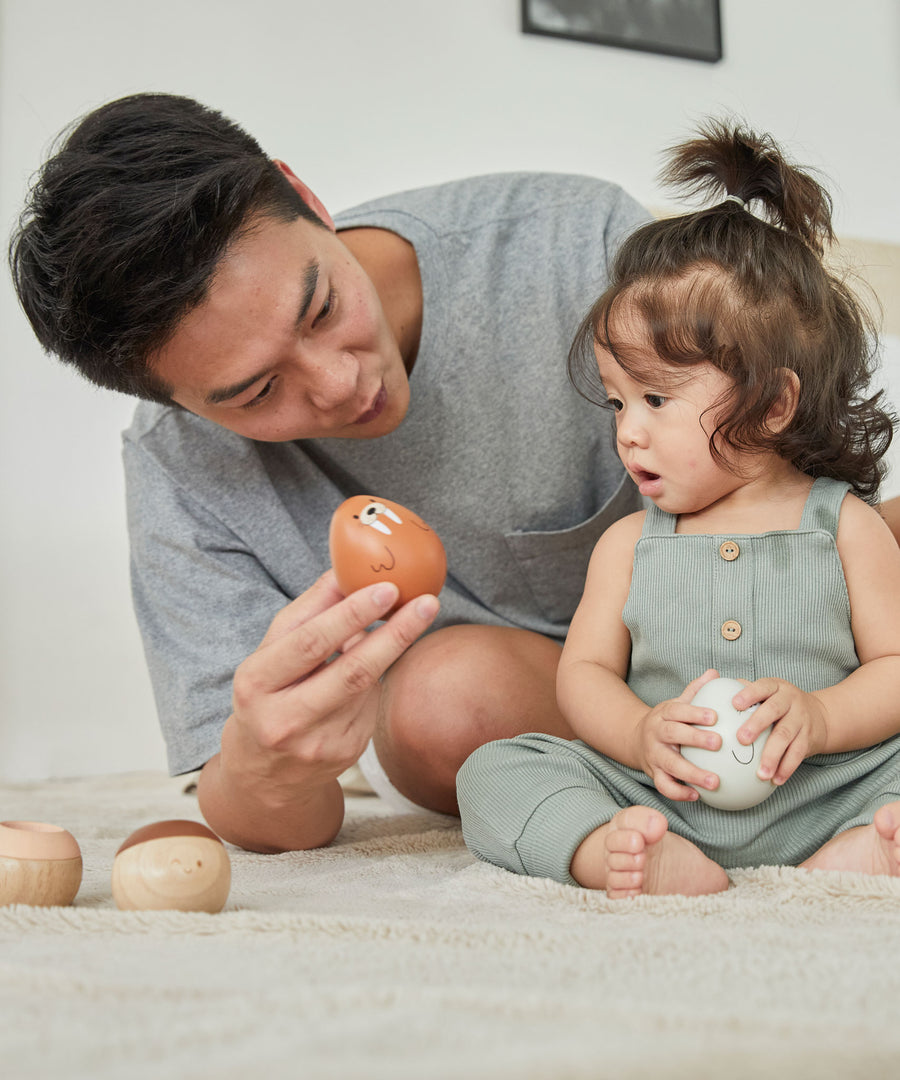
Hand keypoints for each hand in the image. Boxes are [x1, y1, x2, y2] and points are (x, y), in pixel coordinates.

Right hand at [201, 570, 438, 849]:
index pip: (311, 643)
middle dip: (395, 634)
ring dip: (384, 652)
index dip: (352, 614)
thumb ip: (309, 611)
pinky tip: (364, 675)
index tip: (387, 588)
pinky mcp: (346, 755)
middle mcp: (285, 720)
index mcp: (257, 684)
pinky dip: (373, 681)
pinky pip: (372, 705)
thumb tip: (348, 570)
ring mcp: (319, 743)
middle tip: (425, 603)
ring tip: (398, 624)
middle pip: (352, 672)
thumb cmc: (267, 695)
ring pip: (368, 686)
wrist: (264, 773)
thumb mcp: (271, 652)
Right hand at [636, 669, 723, 800]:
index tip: (715, 716)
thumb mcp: (677, 703)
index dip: (694, 713)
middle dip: (695, 738)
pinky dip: (679, 793)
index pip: (678, 711)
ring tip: (715, 782)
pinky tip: (698, 796)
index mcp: (663, 714)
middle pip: (673, 734)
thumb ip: (696, 691)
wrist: (635, 739)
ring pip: (670, 764)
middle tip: (718, 743)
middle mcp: (656, 734)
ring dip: (692, 774)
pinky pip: (664, 786)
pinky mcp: (653, 774)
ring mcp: (654, 755)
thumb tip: (715, 673)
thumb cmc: (667, 720)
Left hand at [731, 678, 827, 785]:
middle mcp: (790, 700)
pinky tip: (775, 781)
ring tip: (760, 773)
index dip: (749, 693)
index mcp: (776, 687)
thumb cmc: (780, 704)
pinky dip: (786, 768)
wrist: (820, 716)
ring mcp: (802, 719)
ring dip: (772, 756)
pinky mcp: (809, 738)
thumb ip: (743, 692)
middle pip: (774, 710)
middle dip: (757, 724)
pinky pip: (798, 754)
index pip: (762, 686)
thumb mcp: (767, 693)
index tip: (735, 704)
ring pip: (786, 736)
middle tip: (741, 739)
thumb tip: (710, 695)